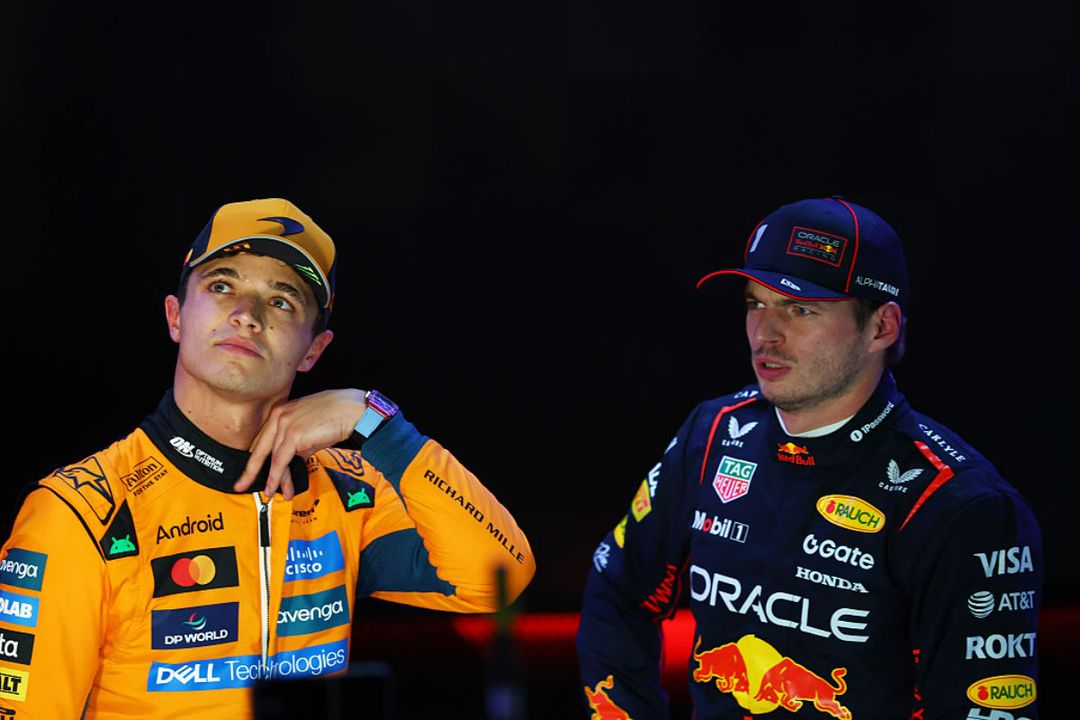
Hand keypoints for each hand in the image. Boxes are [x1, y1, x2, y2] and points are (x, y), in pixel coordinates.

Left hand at [233, 389, 367, 498]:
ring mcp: (284, 424)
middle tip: (240, 485)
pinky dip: (275, 477)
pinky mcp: (293, 435)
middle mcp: (278, 415)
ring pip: (270, 458)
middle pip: (259, 448)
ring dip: (270, 479)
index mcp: (281, 410)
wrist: (353, 411)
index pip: (264, 439)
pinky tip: (274, 488)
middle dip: (250, 470)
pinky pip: (279, 461)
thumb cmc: (338, 416)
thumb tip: (293, 460)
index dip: (257, 458)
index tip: (252, 471)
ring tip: (268, 494)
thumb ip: (298, 443)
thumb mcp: (311, 428)